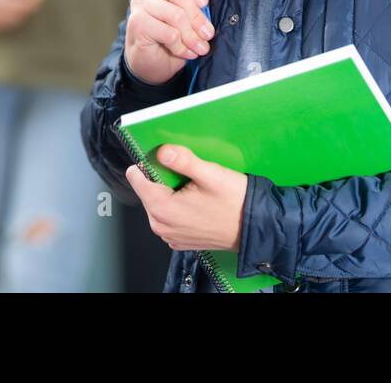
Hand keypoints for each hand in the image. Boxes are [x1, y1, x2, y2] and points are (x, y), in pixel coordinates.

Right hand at [124, 0, 214, 84]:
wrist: (152, 62)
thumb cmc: (173, 36)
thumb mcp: (189, 17)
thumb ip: (198, 7)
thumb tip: (210, 9)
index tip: (204, 1)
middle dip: (198, 18)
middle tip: (208, 35)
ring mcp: (140, 2)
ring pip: (176, 15)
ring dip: (192, 36)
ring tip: (200, 48)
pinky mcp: (137, 22)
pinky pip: (169, 33)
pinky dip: (181, 46)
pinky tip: (185, 53)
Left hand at [126, 145, 245, 252]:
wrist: (254, 228)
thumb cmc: (235, 202)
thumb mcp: (210, 174)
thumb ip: (183, 161)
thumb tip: (162, 151)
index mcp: (162, 208)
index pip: (136, 178)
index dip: (149, 164)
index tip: (168, 160)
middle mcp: (160, 225)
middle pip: (147, 190)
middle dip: (163, 179)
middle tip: (189, 176)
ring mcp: (169, 235)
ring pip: (158, 203)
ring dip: (171, 193)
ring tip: (196, 190)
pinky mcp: (179, 240)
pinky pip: (169, 217)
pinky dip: (178, 208)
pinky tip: (198, 203)